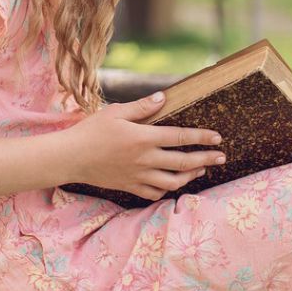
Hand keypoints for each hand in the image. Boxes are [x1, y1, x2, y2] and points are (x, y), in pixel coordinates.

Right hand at [62, 92, 225, 200]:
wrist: (70, 158)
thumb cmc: (91, 131)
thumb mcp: (115, 112)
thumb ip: (141, 107)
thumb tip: (163, 97)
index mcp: (143, 138)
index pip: (181, 138)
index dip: (202, 138)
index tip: (218, 138)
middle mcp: (145, 159)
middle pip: (183, 162)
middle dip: (206, 159)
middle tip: (221, 158)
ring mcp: (138, 176)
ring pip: (172, 182)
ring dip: (190, 176)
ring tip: (201, 170)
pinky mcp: (129, 187)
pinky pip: (154, 193)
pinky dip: (166, 190)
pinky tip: (172, 184)